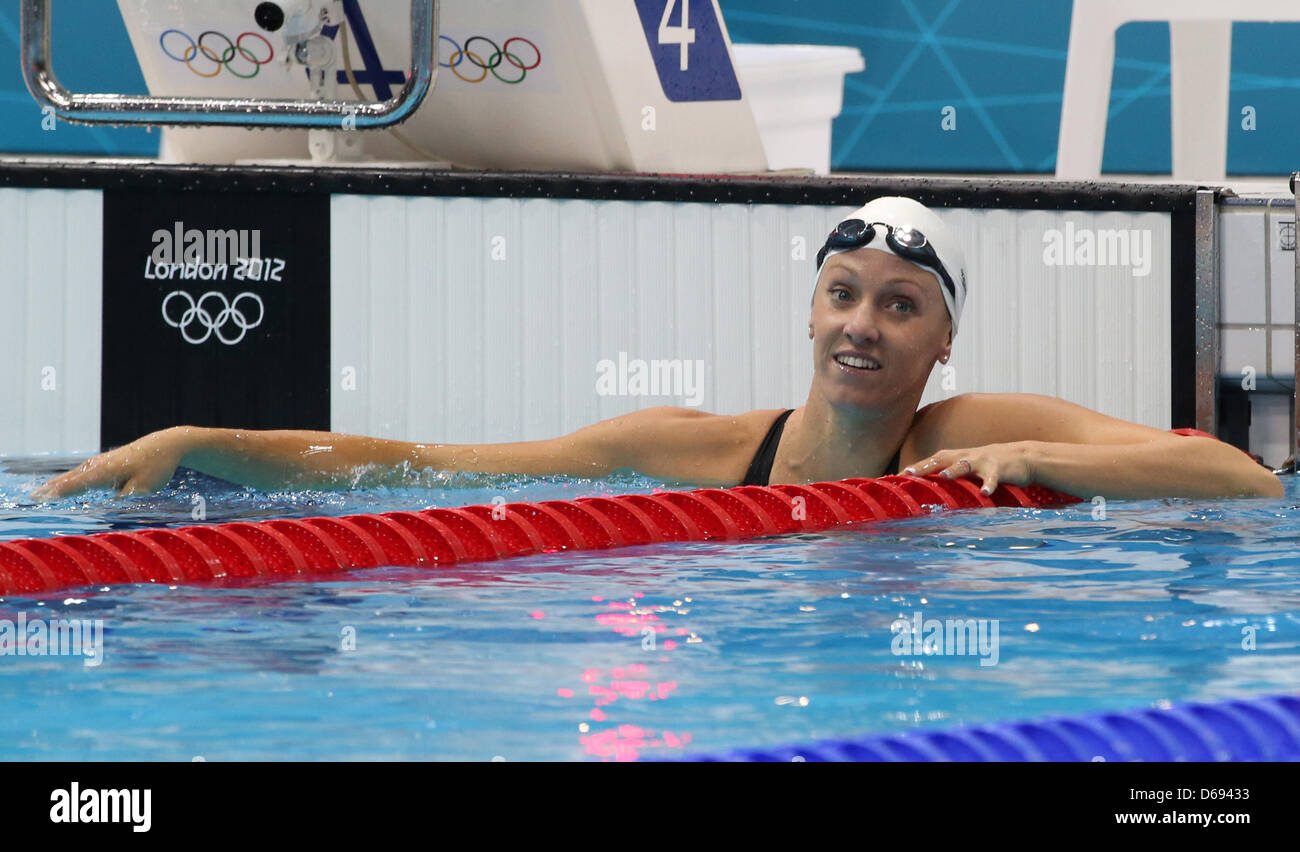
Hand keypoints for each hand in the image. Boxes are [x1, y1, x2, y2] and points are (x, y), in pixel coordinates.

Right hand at [31, 427, 193, 500]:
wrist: (165, 445)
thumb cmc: (156, 467)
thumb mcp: (144, 487)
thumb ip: (125, 496)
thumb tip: (109, 505)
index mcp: (108, 471)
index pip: (79, 483)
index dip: (61, 492)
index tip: (45, 498)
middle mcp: (100, 465)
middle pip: (71, 478)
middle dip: (52, 488)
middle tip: (33, 497)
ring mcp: (100, 462)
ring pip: (74, 474)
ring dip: (56, 484)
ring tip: (39, 493)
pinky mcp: (104, 463)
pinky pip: (81, 473)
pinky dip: (67, 479)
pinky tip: (60, 485)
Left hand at [903, 441, 1035, 495]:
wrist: (1023, 456)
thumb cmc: (989, 465)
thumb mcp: (968, 467)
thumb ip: (951, 473)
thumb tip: (927, 486)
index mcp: (957, 457)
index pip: (931, 461)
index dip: (915, 467)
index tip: (897, 476)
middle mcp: (966, 457)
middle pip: (942, 459)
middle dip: (925, 466)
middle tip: (908, 473)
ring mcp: (982, 461)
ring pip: (965, 465)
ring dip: (954, 470)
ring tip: (944, 476)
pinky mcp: (999, 469)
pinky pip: (993, 478)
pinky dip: (989, 485)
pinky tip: (984, 493)